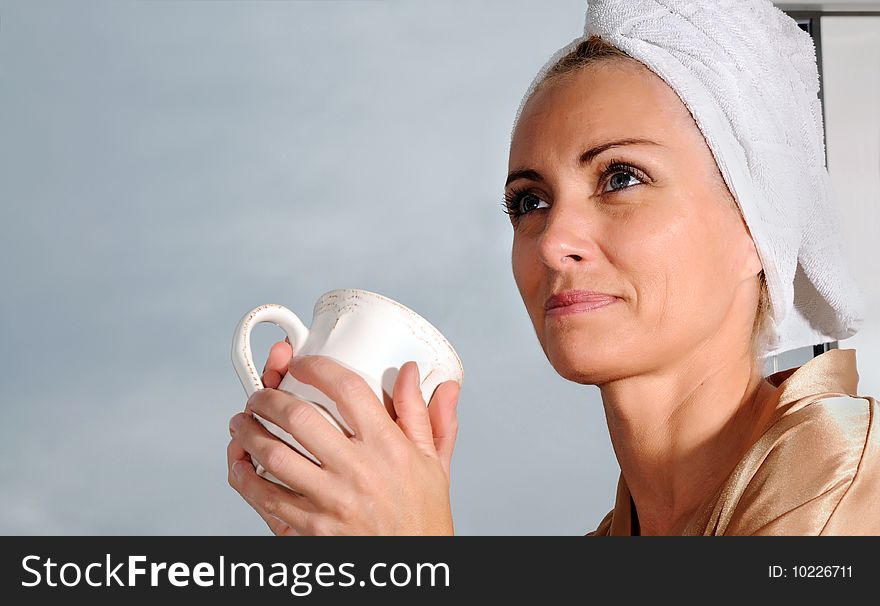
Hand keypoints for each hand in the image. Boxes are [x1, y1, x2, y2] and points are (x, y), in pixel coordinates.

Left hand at [227, 338, 460, 534]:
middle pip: (300, 417)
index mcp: (388, 446)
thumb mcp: (432, 461)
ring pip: (274, 455)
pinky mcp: (310, 529)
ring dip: (248, 433)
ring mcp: (330, 501)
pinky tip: (240, 464)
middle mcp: (357, 470)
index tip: (301, 363)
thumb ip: (422, 413)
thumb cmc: (422, 515)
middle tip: (260, 394)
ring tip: (242, 422)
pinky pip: (265, 497)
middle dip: (269, 397)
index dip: (317, 367)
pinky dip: (244, 477)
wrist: (412, 568)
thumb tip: (412, 373)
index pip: (347, 389)